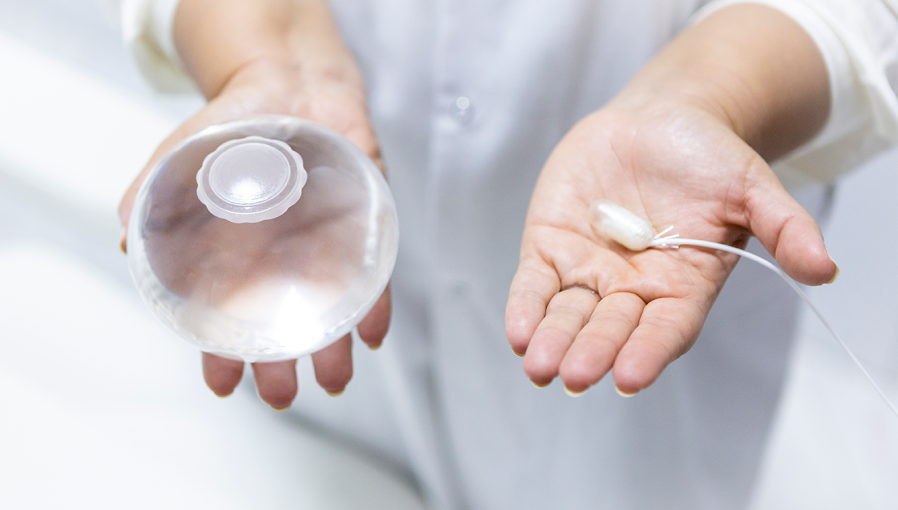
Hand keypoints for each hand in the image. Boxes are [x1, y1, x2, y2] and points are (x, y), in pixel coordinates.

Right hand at [119, 58, 390, 408]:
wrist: (288, 80)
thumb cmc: (233, 125)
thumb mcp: (181, 156)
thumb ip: (152, 197)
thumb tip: (127, 244)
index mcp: (240, 255)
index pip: (231, 316)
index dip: (225, 354)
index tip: (222, 385)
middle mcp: (285, 259)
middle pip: (286, 323)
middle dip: (282, 365)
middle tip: (281, 397)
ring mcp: (325, 243)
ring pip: (333, 307)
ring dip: (334, 348)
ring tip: (333, 381)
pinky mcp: (363, 220)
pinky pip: (374, 270)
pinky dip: (376, 301)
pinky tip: (372, 332)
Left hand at [505, 94, 836, 395]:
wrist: (658, 119)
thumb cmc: (708, 156)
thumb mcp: (752, 185)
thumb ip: (783, 226)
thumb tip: (825, 269)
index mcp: (681, 285)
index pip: (664, 329)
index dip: (648, 351)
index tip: (630, 376)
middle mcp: (631, 287)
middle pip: (610, 328)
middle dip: (592, 351)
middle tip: (574, 376)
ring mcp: (588, 270)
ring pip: (567, 314)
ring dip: (552, 341)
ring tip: (538, 367)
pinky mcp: (550, 246)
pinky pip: (534, 284)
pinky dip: (525, 307)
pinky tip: (518, 333)